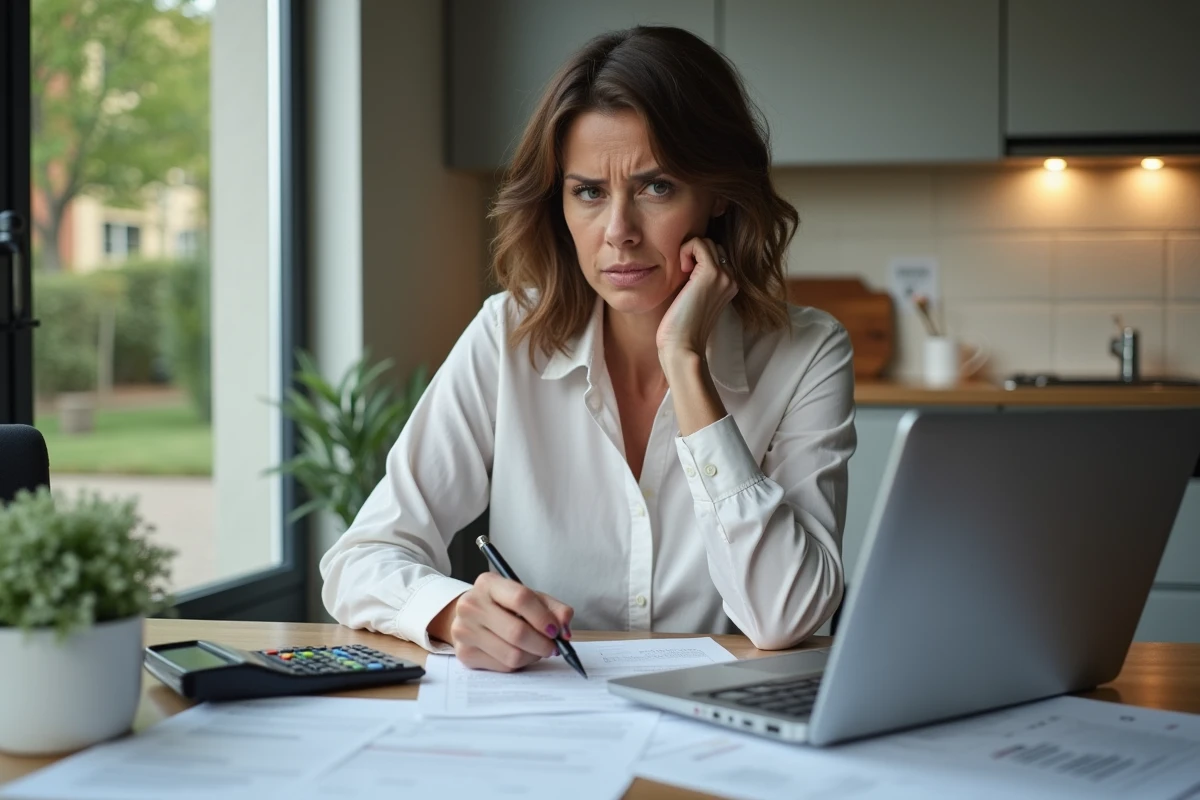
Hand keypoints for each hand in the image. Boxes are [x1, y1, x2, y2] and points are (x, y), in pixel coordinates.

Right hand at [439, 572, 573, 671]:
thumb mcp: (529, 597)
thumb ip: (553, 609)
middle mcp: (471, 605)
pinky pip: (503, 666)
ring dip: (533, 656)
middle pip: (517, 632)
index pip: (520, 598)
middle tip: (553, 647)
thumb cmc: (505, 605)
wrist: (471, 616)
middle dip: (542, 644)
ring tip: (537, 650)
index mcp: (488, 583)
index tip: (556, 630)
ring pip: (512, 654)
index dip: (543, 617)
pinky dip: (519, 663)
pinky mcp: (464, 654)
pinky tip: (520, 653)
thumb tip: (565, 630)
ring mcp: (464, 630)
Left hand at [656, 237, 737, 365]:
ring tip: (683, 273)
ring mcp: (724, 275)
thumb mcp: (693, 297)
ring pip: (706, 242)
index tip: (686, 278)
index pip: (716, 254)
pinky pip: (698, 243)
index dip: (696, 260)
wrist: (683, 345)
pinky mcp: (711, 273)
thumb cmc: (681, 326)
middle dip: (694, 254)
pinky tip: (682, 270)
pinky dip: (686, 250)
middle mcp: (732, 278)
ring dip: (689, 251)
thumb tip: (687, 258)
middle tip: (683, 275)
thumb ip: (697, 279)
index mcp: (730, 284)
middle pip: (712, 245)